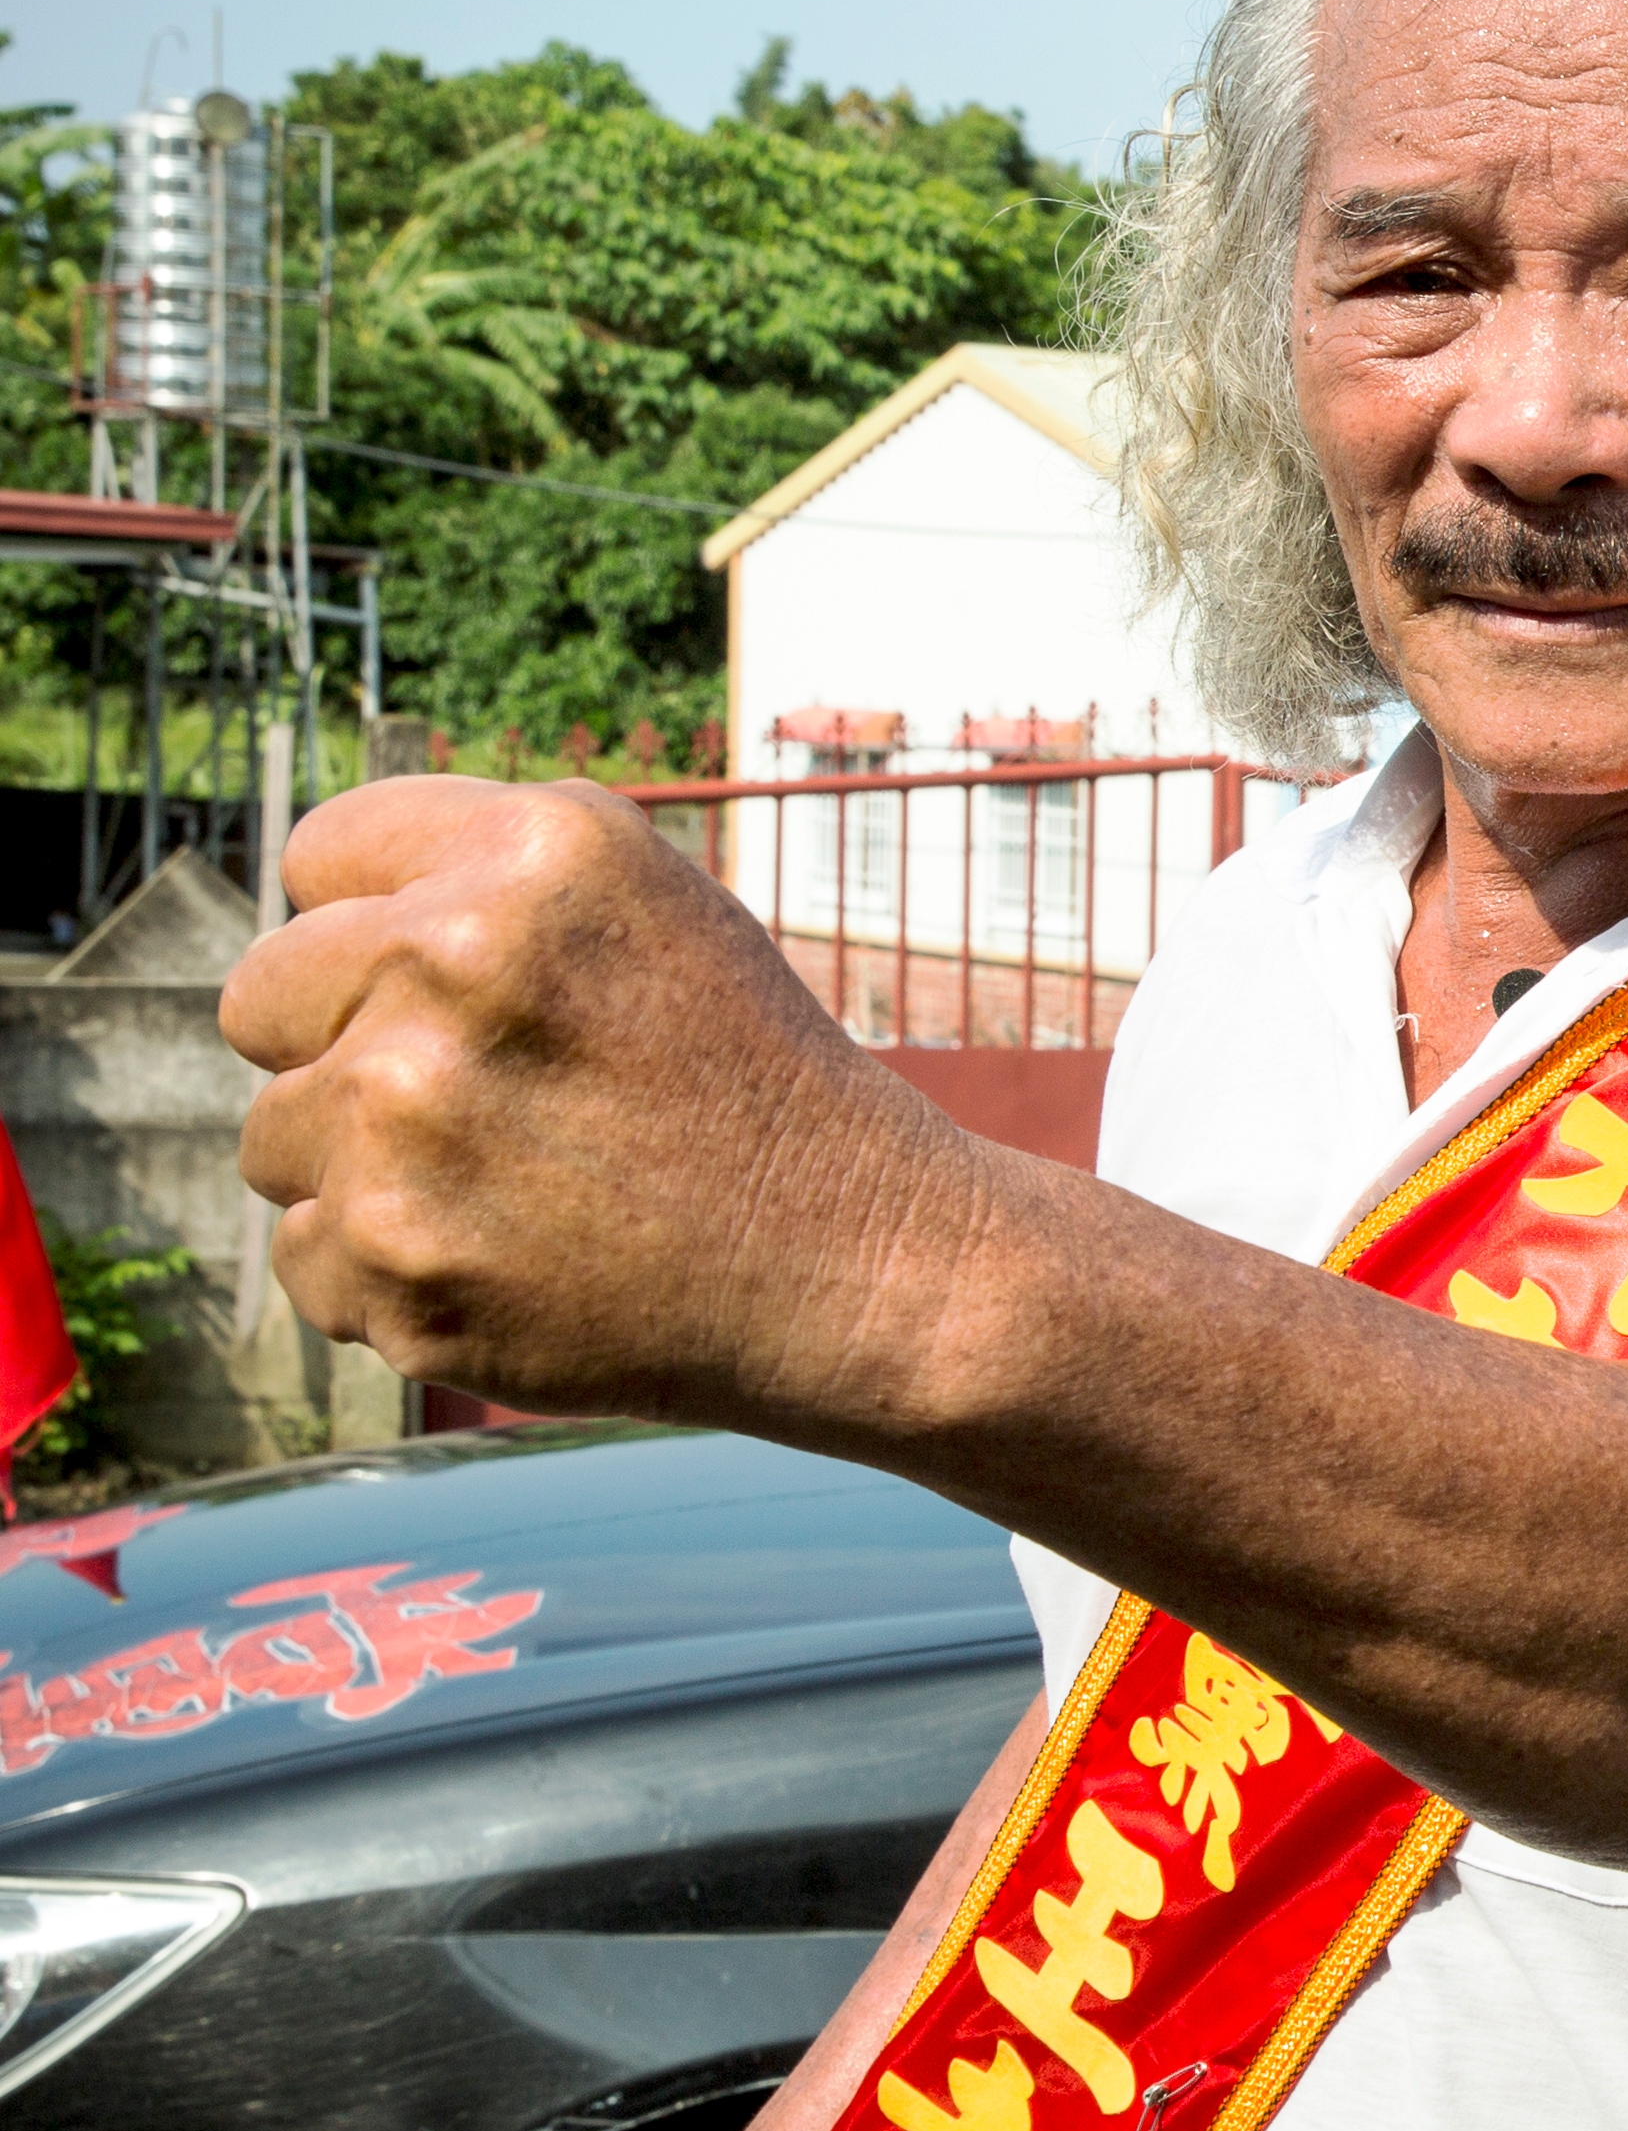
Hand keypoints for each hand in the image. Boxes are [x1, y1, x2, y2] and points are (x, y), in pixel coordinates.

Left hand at [220, 778, 996, 1425]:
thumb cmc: (747, 1081)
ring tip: (521, 1189)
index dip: (391, 926)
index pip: (321, 861)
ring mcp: (409, 1122)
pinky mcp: (393, 1263)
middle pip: (262, 998)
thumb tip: (300, 920)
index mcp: (534, 854)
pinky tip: (517, 1268)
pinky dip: (391, 1275)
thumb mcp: (655, 908)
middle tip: (491, 1102)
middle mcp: (454, 964)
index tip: (480, 993)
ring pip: (276, 1139)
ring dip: (367, 1169)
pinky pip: (304, 1257)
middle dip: (347, 1045)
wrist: (862, 1269)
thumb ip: (473, 877)